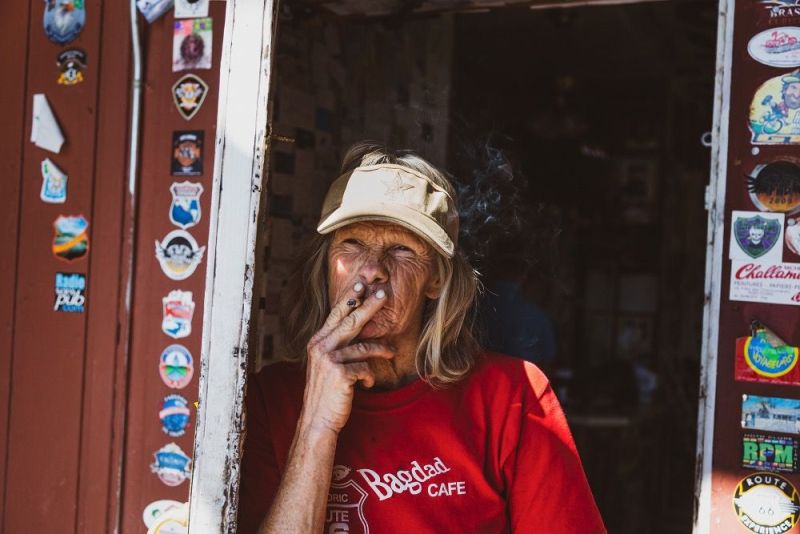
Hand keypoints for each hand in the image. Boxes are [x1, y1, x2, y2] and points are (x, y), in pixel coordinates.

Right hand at [300, 283, 392, 434]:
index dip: (350, 298)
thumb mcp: (328, 364)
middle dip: (369, 306)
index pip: (336, 315)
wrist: (317, 420)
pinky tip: (367, 385)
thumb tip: (359, 326)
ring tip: (391, 353)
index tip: (362, 284)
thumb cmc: (328, 391)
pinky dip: (370, 377)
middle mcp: (320, 347)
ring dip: (381, 350)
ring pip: (363, 347)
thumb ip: (339, 345)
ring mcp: (328, 359)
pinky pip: (365, 368)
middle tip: (384, 294)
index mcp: (317, 342)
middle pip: (350, 320)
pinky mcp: (339, 373)